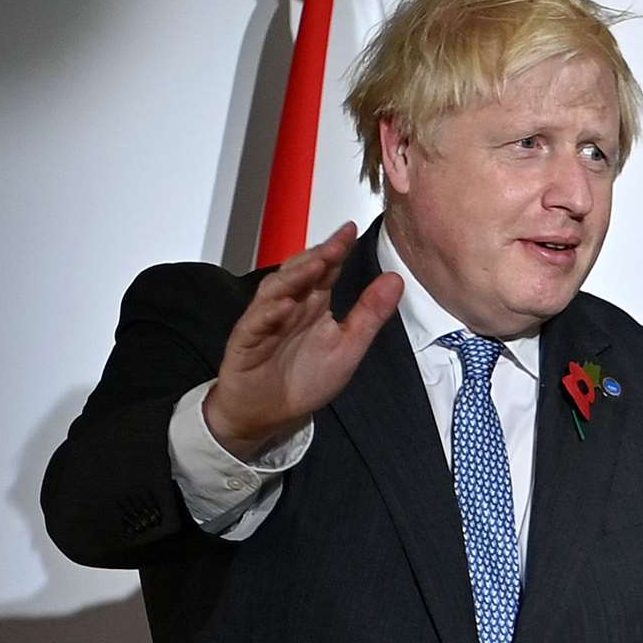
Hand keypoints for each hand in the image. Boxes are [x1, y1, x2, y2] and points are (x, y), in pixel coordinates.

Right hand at [204, 222, 402, 460]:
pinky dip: (270, 314)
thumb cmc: (305, 378)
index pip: (325, 270)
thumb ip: (370, 315)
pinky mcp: (246, 342)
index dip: (337, 249)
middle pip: (299, 273)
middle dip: (317, 257)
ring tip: (315, 265)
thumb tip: (396, 279)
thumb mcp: (348, 347)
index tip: (351, 229)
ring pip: (276, 290)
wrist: (269, 412)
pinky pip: (256, 324)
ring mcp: (265, 321)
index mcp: (313, 304)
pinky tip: (285, 306)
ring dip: (294, 277)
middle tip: (336, 244)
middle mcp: (289, 306)